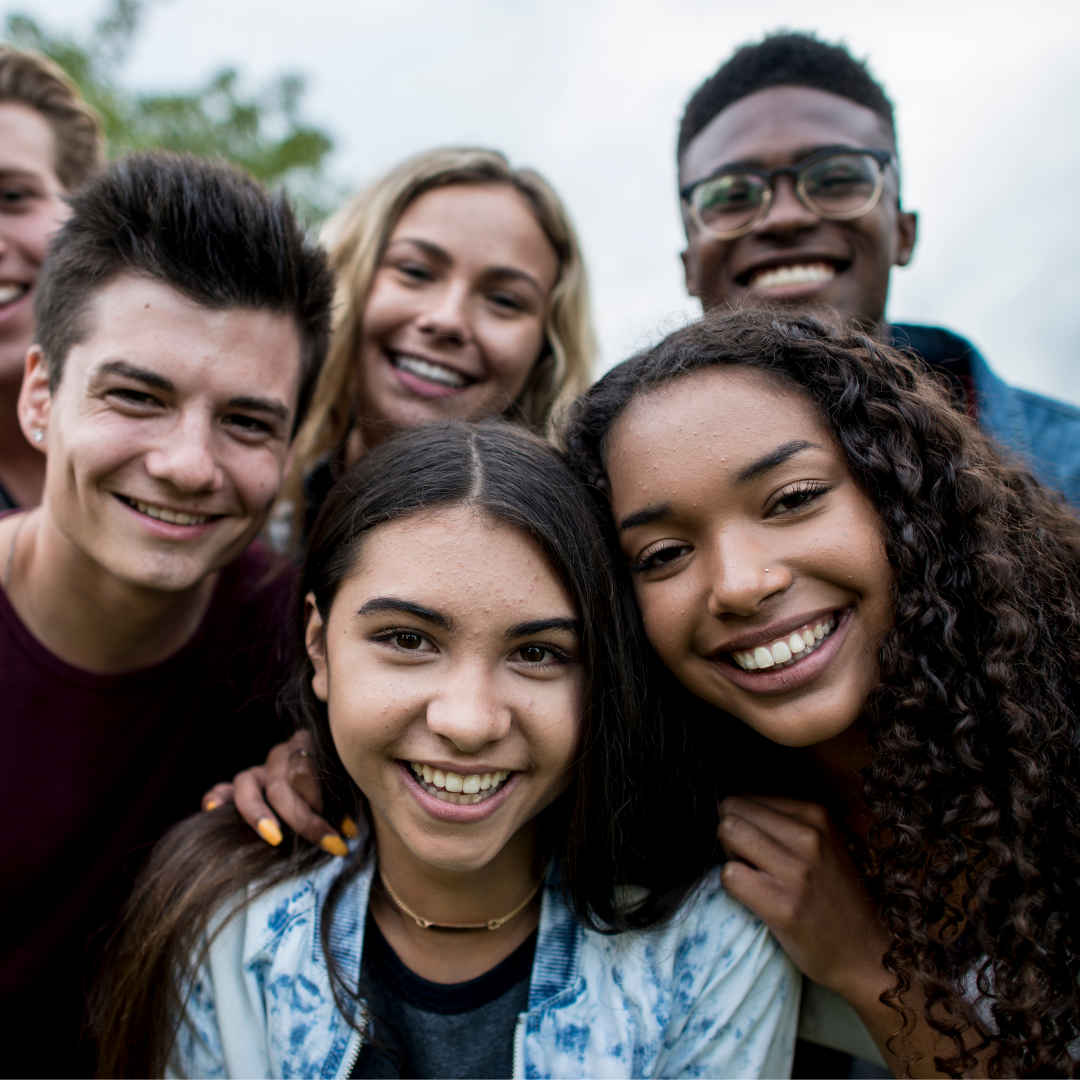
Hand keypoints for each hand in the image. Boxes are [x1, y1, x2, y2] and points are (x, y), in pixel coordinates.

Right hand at [201, 730, 352, 856]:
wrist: (320, 791)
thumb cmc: (335, 791)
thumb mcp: (342, 791)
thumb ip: (342, 805)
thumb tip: (348, 831)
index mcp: (307, 746)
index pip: (303, 769)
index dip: (317, 800)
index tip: (337, 830)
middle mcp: (280, 754)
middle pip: (279, 783)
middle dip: (301, 816)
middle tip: (320, 839)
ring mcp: (258, 769)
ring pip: (246, 781)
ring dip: (258, 812)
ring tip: (274, 837)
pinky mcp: (240, 788)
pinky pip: (222, 790)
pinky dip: (216, 798)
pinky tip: (213, 809)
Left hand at [718, 794, 887, 1002]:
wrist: (866, 953)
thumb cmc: (834, 896)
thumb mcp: (823, 842)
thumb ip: (785, 821)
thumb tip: (731, 806)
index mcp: (816, 814)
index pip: (748, 797)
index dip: (743, 821)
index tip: (759, 844)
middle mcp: (809, 836)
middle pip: (732, 810)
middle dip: (730, 834)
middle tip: (749, 861)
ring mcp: (797, 871)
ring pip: (728, 833)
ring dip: (730, 856)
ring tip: (753, 876)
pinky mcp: (783, 905)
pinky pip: (729, 875)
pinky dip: (732, 885)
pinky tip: (754, 897)